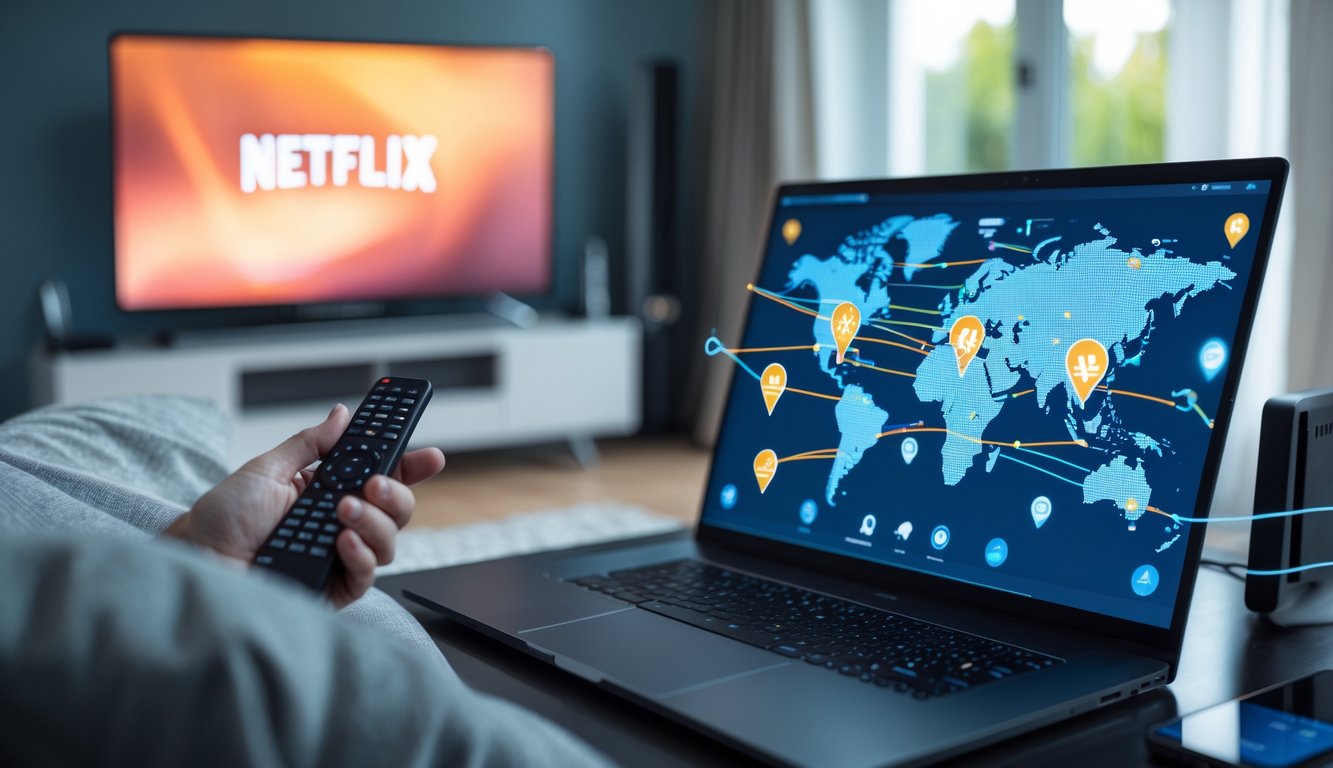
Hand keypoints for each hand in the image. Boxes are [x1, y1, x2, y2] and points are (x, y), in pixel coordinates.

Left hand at [164, 404, 446, 607]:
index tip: (430, 455)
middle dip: (395, 491)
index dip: (409, 466)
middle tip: (373, 482)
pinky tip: (341, 541)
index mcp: (326, 493)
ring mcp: (337, 557)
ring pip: (388, 541)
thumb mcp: (266, 469)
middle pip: (395, 510)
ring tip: (341, 511)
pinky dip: (361, 554)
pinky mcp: (332, 588)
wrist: (198, 561)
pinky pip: (367, 574)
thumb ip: (310, 444)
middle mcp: (338, 524)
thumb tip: (342, 416)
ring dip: (373, 520)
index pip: (379, 477)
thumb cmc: (221, 519)